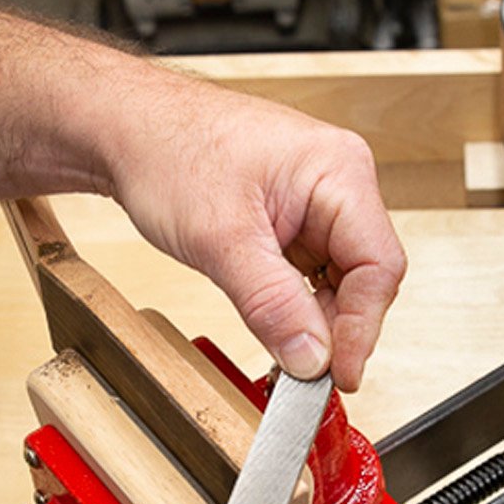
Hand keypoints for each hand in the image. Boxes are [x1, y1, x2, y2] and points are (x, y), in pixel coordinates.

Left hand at [108, 73, 405, 392]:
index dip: (362, 327)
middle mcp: (339, 183)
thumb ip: (272, 305)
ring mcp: (318, 202)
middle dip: (336, 327)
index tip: (338, 373)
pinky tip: (276, 324)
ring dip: (313, 320)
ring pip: (339, 281)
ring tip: (282, 349)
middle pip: (365, 276)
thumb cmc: (167, 149)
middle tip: (305, 374)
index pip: (378, 264)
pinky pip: (312, 274)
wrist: (124, 129)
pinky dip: (295, 306)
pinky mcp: (294, 219)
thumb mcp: (220, 240)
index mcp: (339, 170)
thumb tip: (311, 358)